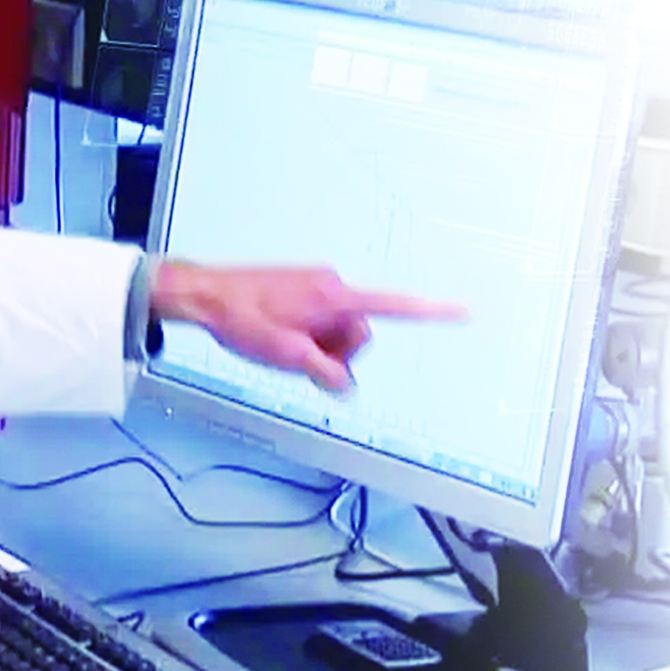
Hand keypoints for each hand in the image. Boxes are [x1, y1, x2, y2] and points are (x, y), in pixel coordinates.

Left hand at [149, 260, 463, 392]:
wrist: (207, 295)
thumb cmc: (242, 317)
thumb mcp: (286, 356)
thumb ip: (325, 371)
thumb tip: (345, 384)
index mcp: (334, 297)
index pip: (393, 307)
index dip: (431, 311)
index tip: (463, 311)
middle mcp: (332, 286)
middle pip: (360, 332)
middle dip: (339, 352)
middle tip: (301, 358)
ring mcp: (318, 287)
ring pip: (339, 331)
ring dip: (321, 346)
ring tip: (285, 347)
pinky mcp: (305, 290)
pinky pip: (322, 321)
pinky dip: (309, 336)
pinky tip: (282, 338)